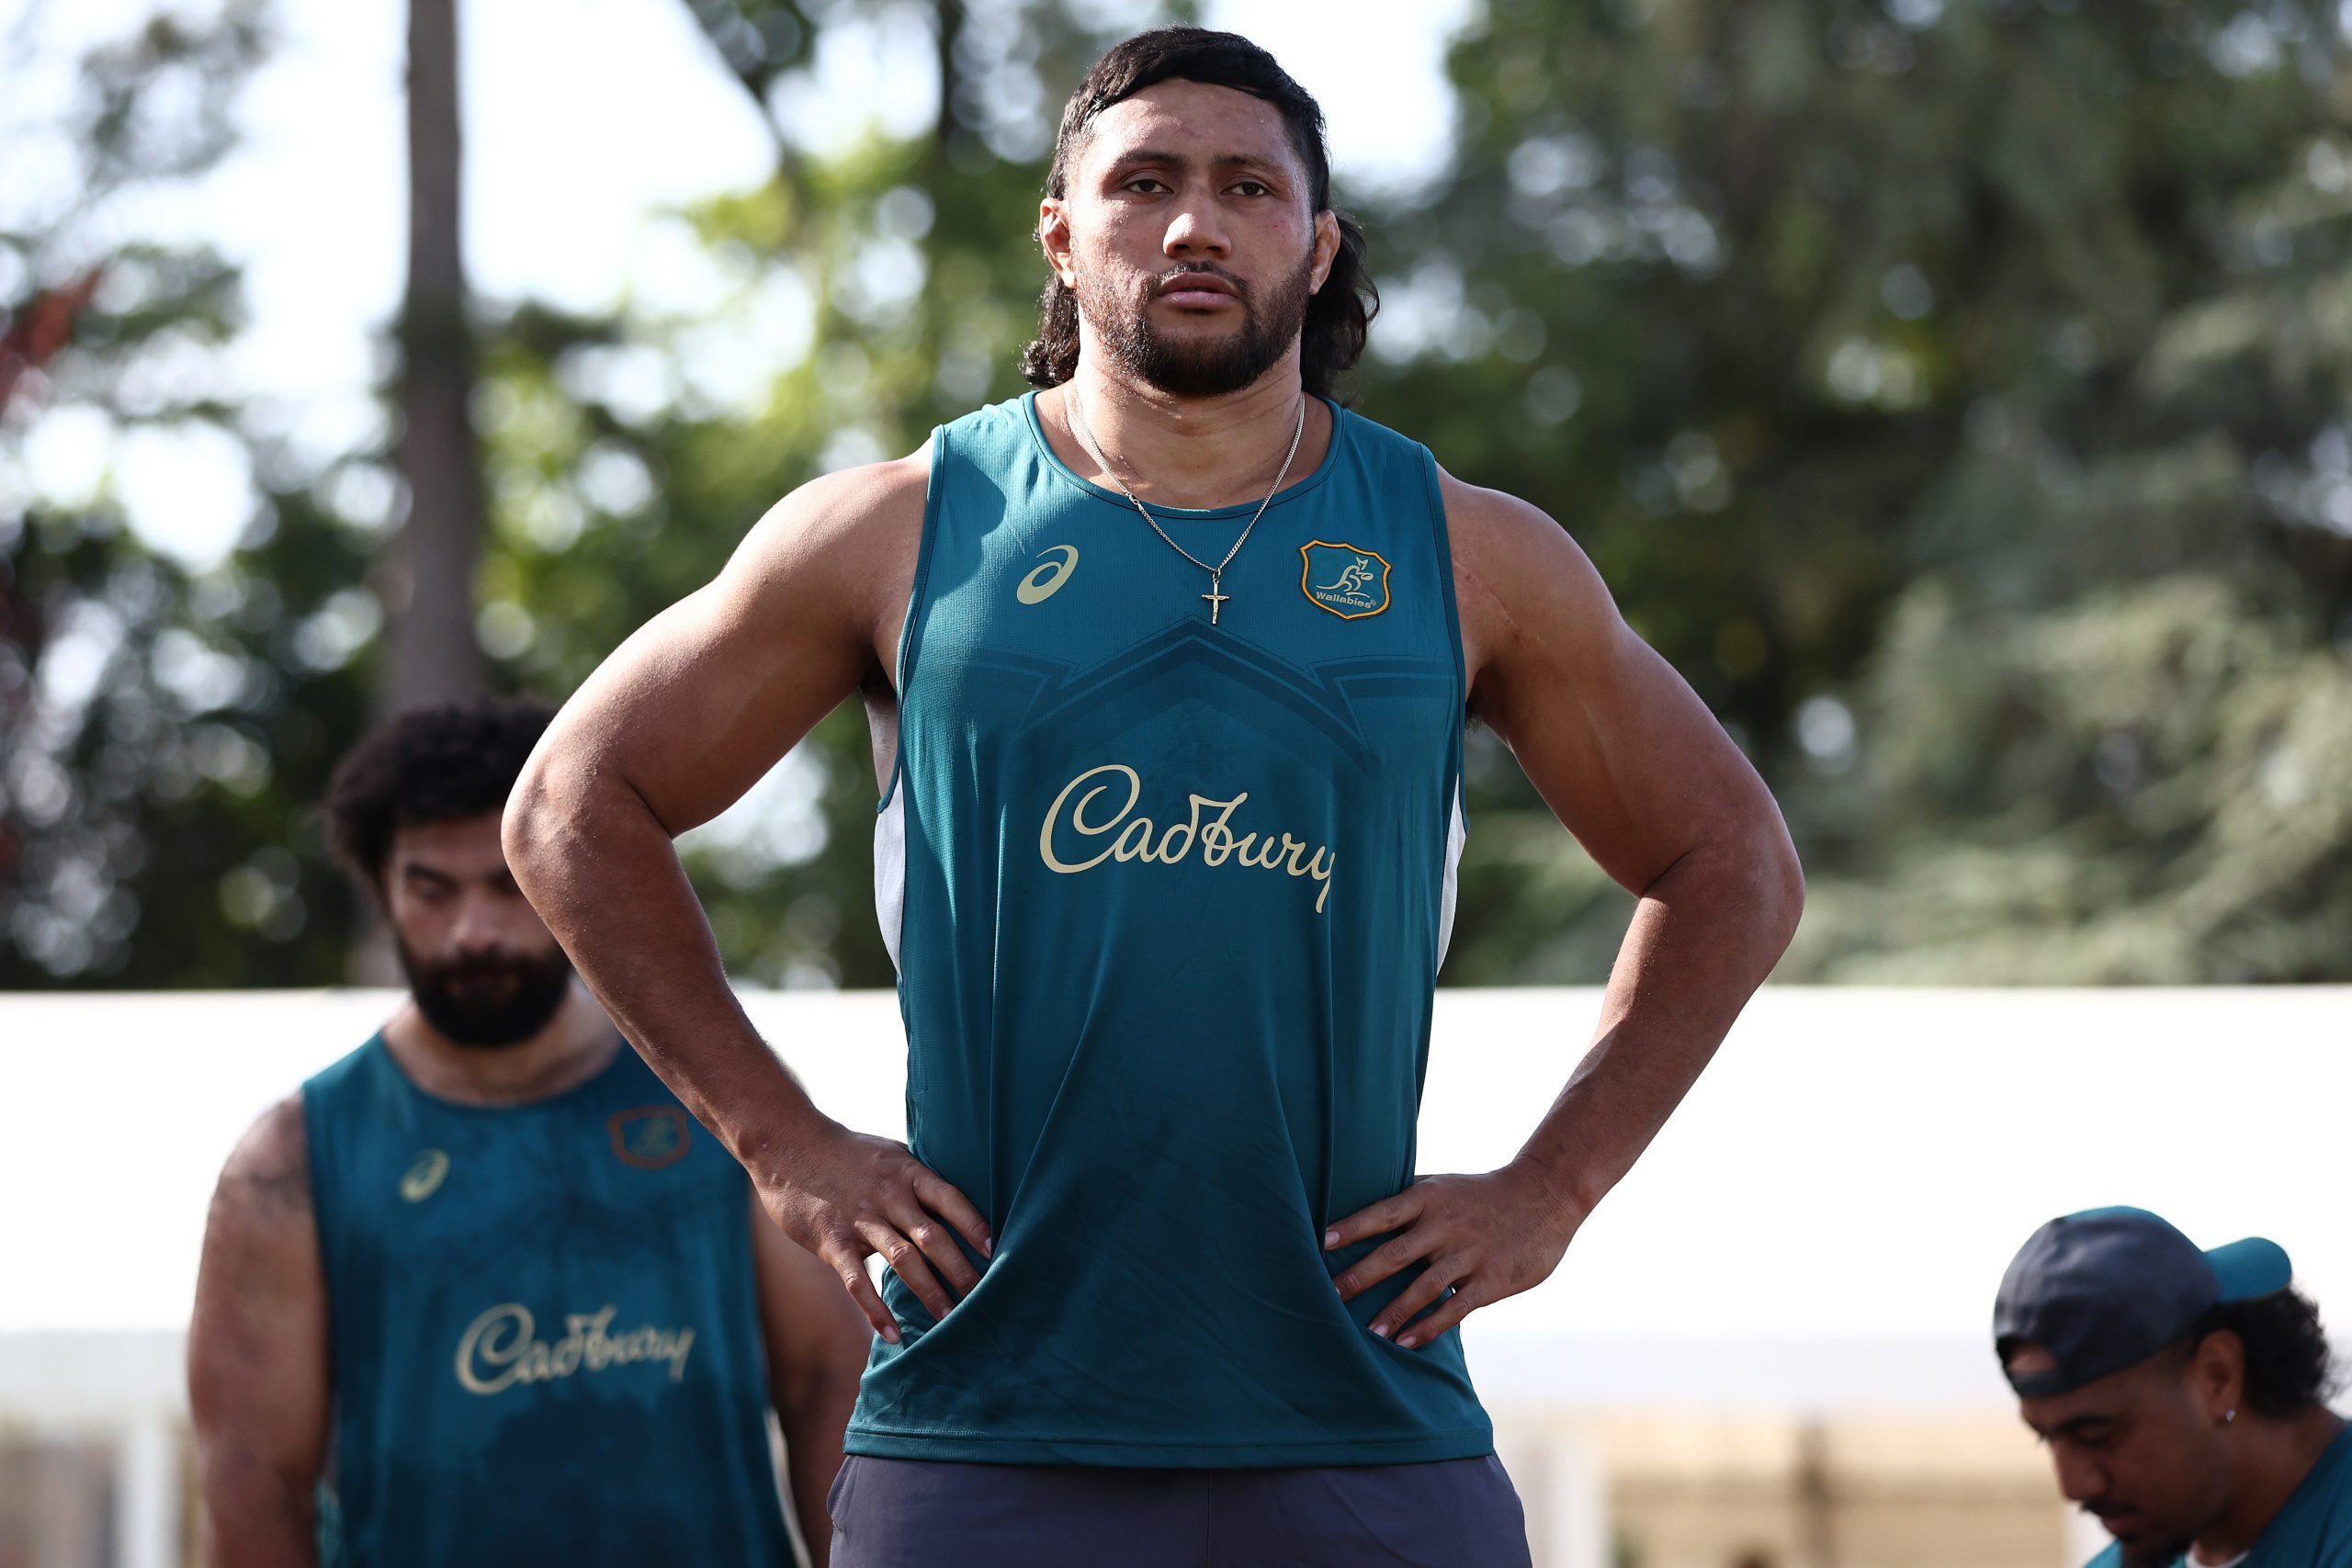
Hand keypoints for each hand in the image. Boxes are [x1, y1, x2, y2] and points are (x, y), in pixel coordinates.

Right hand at [758, 1122, 992, 1343]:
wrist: (788, 1144)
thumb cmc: (847, 1153)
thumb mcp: (890, 1156)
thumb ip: (918, 1181)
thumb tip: (955, 1207)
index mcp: (908, 1173)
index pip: (950, 1199)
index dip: (974, 1225)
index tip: (996, 1252)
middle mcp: (890, 1195)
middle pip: (933, 1237)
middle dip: (960, 1271)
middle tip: (984, 1299)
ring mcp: (861, 1219)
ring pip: (903, 1260)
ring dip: (929, 1293)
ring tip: (950, 1321)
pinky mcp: (831, 1240)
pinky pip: (857, 1281)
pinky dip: (876, 1310)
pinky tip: (893, 1334)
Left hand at [1324, 1161, 1582, 1348]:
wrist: (1545, 1194)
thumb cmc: (1481, 1194)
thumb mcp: (1442, 1185)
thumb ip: (1407, 1201)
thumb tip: (1358, 1211)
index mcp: (1428, 1198)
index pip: (1382, 1213)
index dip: (1352, 1228)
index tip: (1321, 1242)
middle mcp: (1444, 1226)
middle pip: (1395, 1254)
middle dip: (1361, 1276)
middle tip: (1329, 1295)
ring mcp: (1468, 1254)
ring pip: (1423, 1287)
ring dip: (1394, 1311)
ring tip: (1367, 1332)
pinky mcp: (1491, 1281)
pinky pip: (1455, 1309)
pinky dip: (1429, 1327)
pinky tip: (1406, 1343)